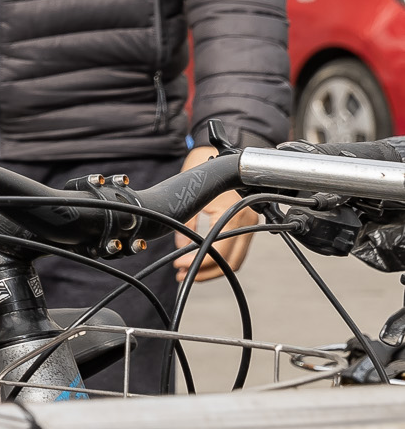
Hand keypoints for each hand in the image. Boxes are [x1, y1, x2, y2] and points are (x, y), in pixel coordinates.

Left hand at [181, 142, 253, 281]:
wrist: (221, 153)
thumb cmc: (204, 167)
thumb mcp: (190, 197)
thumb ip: (187, 225)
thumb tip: (182, 249)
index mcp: (233, 213)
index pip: (218, 250)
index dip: (198, 263)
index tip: (179, 266)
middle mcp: (245, 220)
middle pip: (231, 260)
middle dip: (206, 272)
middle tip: (182, 274)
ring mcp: (249, 222)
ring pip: (236, 258)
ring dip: (214, 268)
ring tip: (188, 271)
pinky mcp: (246, 221)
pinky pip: (237, 248)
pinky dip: (221, 257)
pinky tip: (203, 260)